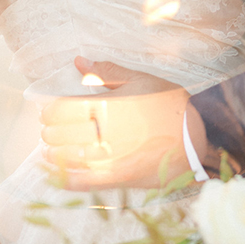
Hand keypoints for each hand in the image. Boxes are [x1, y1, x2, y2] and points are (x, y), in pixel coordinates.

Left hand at [40, 58, 192, 188]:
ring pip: (68, 158)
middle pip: (61, 134)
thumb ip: (107, 72)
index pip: (63, 109)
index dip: (50, 111)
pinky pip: (82, 182)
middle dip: (50, 132)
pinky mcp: (116, 180)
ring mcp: (109, 159)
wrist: (196, 140)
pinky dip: (65, 179)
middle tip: (48, 130)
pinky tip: (58, 174)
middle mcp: (104, 133)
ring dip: (54, 154)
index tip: (48, 111)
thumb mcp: (141, 80)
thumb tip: (78, 61)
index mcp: (108, 106)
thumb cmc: (169, 106)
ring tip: (50, 150)